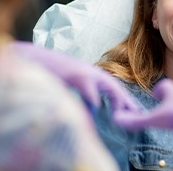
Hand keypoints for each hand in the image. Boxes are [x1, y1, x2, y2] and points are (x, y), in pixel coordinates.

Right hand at [10, 41, 138, 111]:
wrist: (35, 59)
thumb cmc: (52, 75)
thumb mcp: (72, 87)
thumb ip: (84, 97)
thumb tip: (94, 110)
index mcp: (92, 76)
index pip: (113, 88)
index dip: (123, 99)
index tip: (134, 111)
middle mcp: (91, 73)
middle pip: (115, 86)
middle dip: (126, 100)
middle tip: (137, 113)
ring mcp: (84, 72)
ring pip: (107, 85)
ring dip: (116, 98)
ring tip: (122, 113)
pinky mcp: (74, 73)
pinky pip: (87, 86)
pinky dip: (92, 96)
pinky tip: (97, 106)